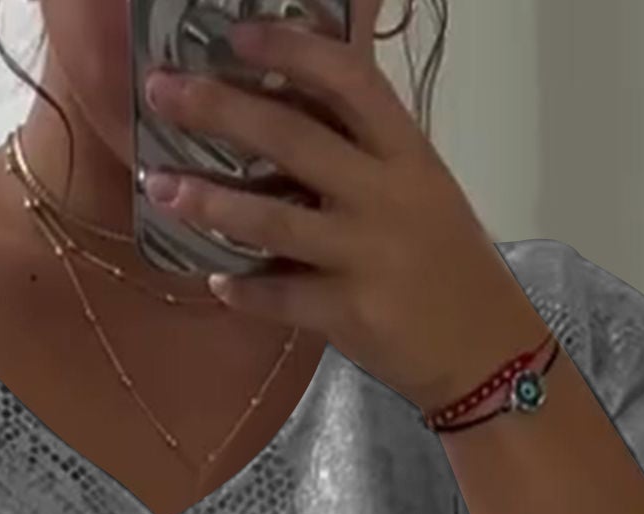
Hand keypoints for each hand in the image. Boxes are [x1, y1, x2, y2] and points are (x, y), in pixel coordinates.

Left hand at [138, 14, 545, 418]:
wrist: (484, 348)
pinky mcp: (351, 314)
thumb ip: (362, 146)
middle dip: (220, 110)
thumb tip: (286, 98)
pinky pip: (280, 297)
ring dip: (210, 202)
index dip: (290, 50)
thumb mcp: (417, 184)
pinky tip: (215, 280)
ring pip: (274, 221)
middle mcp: (386, 195)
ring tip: (159, 186)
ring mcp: (367, 256)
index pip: (348, 80)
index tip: (235, 35)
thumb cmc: (443, 258)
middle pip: (293, 140)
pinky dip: (243, 290)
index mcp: (405, 151)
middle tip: (162, 92)